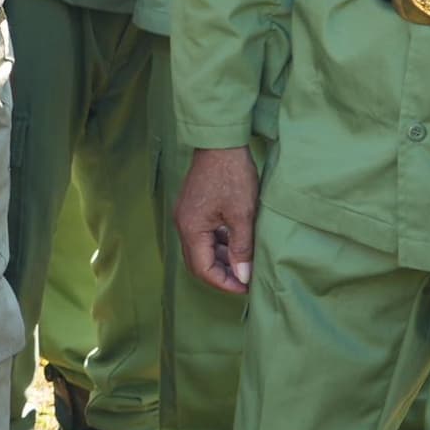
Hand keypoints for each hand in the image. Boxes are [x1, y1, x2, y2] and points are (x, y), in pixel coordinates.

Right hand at [173, 146, 258, 294]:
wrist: (221, 142)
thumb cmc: (232, 174)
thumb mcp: (243, 214)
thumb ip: (242, 248)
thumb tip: (243, 276)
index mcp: (192, 229)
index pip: (203, 269)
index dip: (224, 283)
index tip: (246, 288)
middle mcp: (183, 224)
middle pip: (198, 262)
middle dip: (221, 275)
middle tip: (245, 281)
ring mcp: (186, 215)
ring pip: (201, 249)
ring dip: (221, 259)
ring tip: (245, 264)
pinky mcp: (193, 207)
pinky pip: (203, 235)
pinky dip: (218, 244)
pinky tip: (236, 244)